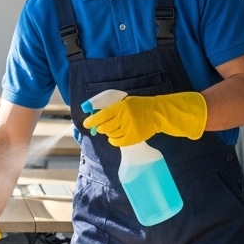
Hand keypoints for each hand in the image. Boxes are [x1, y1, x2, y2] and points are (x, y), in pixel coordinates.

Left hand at [81, 92, 206, 147]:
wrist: (158, 113)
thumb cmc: (140, 106)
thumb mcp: (126, 102)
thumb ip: (112, 108)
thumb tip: (96, 116)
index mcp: (120, 107)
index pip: (102, 115)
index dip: (92, 121)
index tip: (86, 124)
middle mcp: (124, 117)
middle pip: (104, 127)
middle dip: (100, 128)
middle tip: (100, 127)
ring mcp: (129, 128)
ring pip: (110, 134)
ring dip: (109, 133)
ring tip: (115, 128)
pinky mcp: (133, 137)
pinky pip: (117, 142)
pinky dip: (113, 140)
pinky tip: (114, 137)